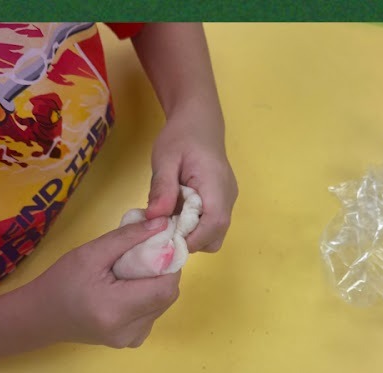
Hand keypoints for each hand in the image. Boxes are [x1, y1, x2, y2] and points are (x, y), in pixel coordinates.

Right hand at [23, 217, 184, 348]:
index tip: (157, 248)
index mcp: (116, 308)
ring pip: (162, 306)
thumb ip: (129, 237)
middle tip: (142, 259)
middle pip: (167, 296)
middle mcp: (127, 330)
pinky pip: (152, 316)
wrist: (40, 316)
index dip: (169, 264)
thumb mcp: (91, 253)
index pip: (166, 287)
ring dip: (155, 286)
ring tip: (130, 276)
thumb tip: (163, 223)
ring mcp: (129, 339)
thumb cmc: (61, 282)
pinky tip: (128, 293)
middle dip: (162, 273)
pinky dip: (147, 300)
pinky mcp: (129, 341)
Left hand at [146, 108, 237, 252]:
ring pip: (213, 234)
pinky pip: (209, 225)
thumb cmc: (181, 135)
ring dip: (190, 236)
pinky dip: (192, 228)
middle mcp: (227, 195)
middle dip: (189, 242)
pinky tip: (175, 215)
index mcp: (216, 185)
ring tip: (169, 221)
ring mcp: (226, 199)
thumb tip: (155, 218)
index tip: (166, 240)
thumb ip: (162, 187)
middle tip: (164, 231)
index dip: (191, 240)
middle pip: (215, 236)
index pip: (214, 225)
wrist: (197, 119)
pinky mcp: (220, 201)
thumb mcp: (165, 158)